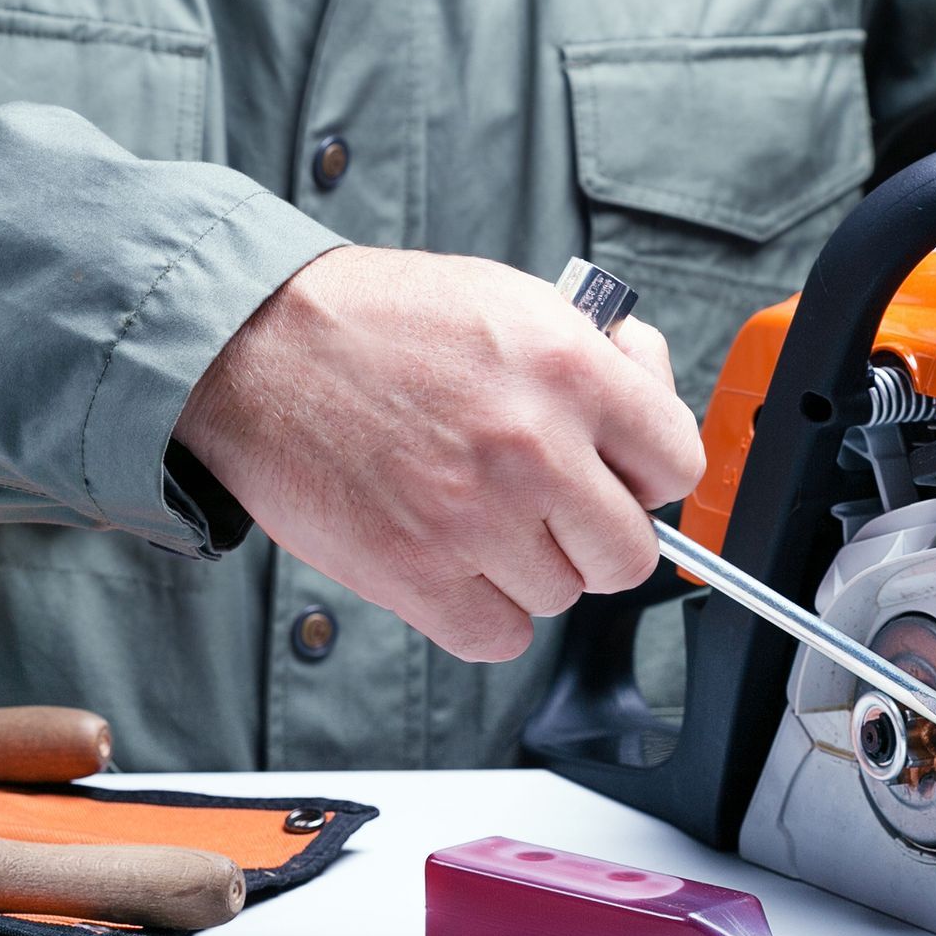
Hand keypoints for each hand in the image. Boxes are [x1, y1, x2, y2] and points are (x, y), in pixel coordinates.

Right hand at [175, 246, 704, 661]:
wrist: (256, 348)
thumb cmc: (377, 320)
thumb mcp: (510, 296)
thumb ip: (596, 352)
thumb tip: (650, 393)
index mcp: (569, 368)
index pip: (678, 465)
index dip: (647, 474)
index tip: (618, 474)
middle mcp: (533, 447)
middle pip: (628, 553)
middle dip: (597, 535)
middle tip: (551, 506)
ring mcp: (475, 518)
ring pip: (563, 597)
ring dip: (531, 569)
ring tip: (478, 515)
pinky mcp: (416, 574)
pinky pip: (499, 638)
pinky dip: (485, 615)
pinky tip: (457, 563)